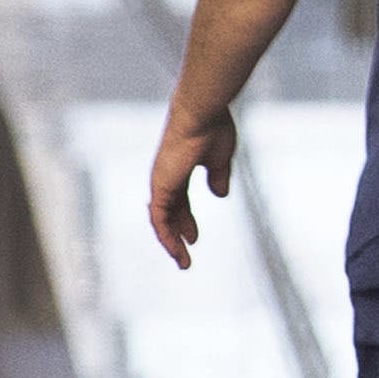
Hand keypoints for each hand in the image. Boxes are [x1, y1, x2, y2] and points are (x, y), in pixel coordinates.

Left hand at [147, 105, 236, 270]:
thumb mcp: (220, 159)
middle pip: (169, 213)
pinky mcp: (161, 187)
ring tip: (183, 261)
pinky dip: (165, 235)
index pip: (180, 201)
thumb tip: (220, 194)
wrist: (201, 116)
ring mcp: (161, 182)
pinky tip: (175, 249)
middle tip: (185, 255)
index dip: (186, 221)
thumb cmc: (212, 130)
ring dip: (171, 242)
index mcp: (180, 169)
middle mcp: (166, 177)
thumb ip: (218, 176)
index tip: (194, 238)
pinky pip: (158, 218)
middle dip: (177, 235)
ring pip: (160, 220)